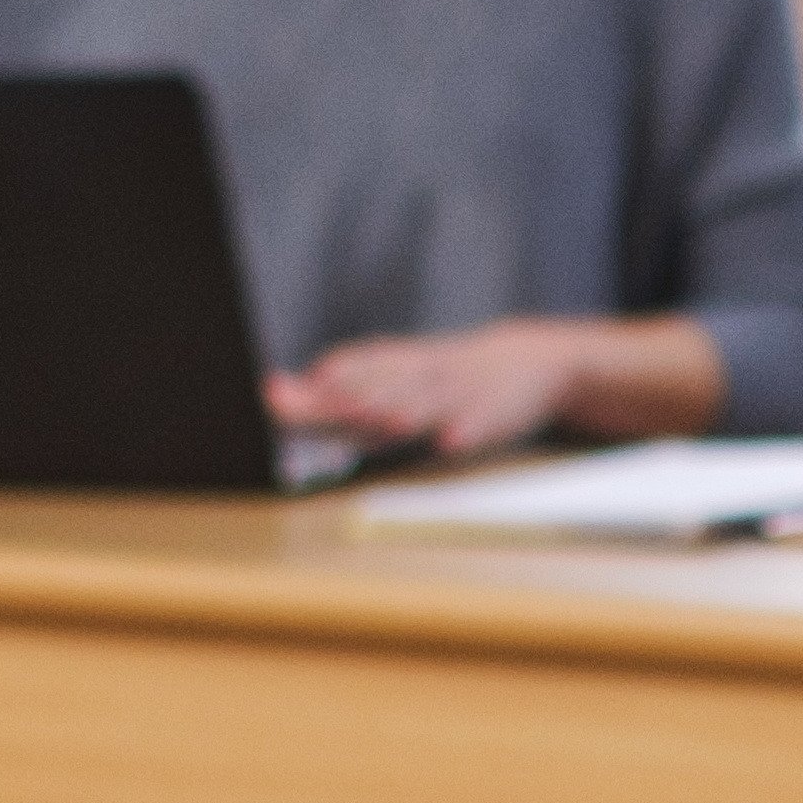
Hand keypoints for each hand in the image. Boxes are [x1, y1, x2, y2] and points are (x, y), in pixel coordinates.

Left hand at [269, 320, 599, 463]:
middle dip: (333, 398)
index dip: (309, 387)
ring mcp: (456, 394)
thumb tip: (284, 399)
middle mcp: (419, 376)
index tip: (270, 392)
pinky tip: (449, 442)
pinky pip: (478, 424)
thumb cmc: (450, 378)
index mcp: (394, 368)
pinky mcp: (492, 414)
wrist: (532, 361)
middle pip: (371, 388)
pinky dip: (464, 431)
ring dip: (393, 409)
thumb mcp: (401, 377)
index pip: (344, 373)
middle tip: (291, 403)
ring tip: (365, 417)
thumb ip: (349, 394)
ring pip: (422, 402)